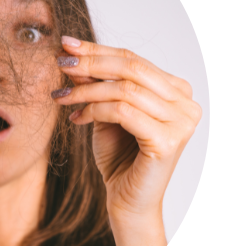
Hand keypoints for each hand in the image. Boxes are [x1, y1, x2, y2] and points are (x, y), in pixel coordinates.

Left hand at [52, 37, 201, 226]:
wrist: (127, 200)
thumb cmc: (119, 156)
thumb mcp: (104, 112)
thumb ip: (96, 85)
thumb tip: (74, 55)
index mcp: (176, 90)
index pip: (133, 60)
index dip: (97, 50)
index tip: (66, 45)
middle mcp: (185, 103)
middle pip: (132, 68)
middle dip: (90, 63)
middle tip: (61, 63)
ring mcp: (181, 122)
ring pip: (125, 90)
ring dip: (86, 90)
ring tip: (61, 97)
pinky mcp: (168, 140)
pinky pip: (122, 112)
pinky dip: (94, 111)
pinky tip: (76, 119)